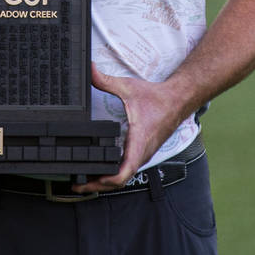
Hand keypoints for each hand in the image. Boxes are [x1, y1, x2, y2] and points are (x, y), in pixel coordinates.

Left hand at [71, 63, 189, 193]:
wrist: (178, 100)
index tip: (88, 181)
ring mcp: (142, 155)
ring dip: (104, 182)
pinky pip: (126, 170)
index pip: (123, 173)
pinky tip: (100, 170)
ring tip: (83, 180)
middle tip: (76, 184)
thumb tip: (89, 69)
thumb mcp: (128, 87)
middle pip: (118, 181)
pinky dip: (112, 175)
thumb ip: (105, 80)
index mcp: (138, 142)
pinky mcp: (142, 152)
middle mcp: (141, 153)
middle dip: (97, 186)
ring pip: (123, 177)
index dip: (105, 181)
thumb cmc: (156, 97)